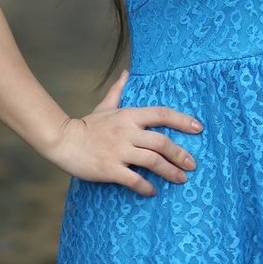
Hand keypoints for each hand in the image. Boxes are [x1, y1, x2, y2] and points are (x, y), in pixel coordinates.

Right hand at [47, 68, 202, 196]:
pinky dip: (146, 187)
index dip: (182, 120)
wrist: (64, 140)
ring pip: (152, 161)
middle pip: (161, 142)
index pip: (161, 114)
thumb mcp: (105, 105)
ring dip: (170, 171)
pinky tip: (154, 192)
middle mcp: (127, 132)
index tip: (198, 128)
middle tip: (193, 164)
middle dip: (180, 154)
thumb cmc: (87, 124)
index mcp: (129, 115)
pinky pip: (134, 179)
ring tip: (182, 179)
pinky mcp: (110, 169)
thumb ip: (119, 90)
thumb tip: (127, 72)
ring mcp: (119, 151)